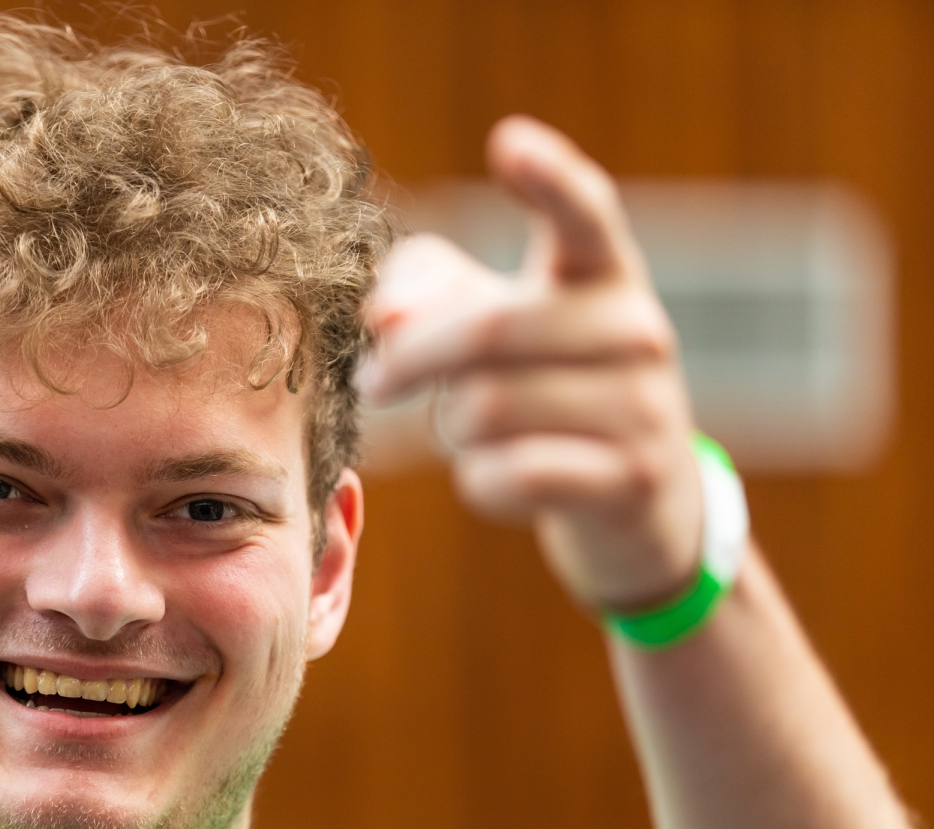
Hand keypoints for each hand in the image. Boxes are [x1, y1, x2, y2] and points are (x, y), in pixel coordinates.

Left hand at [358, 115, 701, 610]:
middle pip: (488, 329)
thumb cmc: (540, 387)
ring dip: (452, 426)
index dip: (549, 177)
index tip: (507, 140)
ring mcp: (644, 407)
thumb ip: (425, 292)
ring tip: (473, 429)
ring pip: (487, 409)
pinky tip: (495, 476)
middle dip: (410, 360)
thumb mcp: (490, 326)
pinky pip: (508, 473)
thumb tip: (386, 316)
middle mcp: (637, 328)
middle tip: (373, 381)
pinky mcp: (630, 480)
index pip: (585, 213)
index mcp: (601, 272)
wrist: (636, 499)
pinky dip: (478, 480)